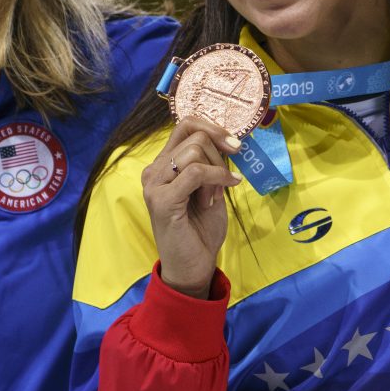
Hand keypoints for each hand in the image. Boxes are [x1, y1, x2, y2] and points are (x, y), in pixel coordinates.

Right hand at [141, 118, 241, 298]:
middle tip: (226, 181)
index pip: (185, 125)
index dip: (212, 127)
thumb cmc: (201, 229)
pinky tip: (224, 191)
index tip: (235, 144)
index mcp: (164, 164)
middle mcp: (154, 170)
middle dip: (220, 154)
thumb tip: (227, 141)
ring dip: (216, 170)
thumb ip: (213, 164)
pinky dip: (217, 177)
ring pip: (194, 151)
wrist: (193, 265)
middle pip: (194, 136)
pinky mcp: (161, 200)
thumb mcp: (212, 188)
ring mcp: (154, 184)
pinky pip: (195, 172)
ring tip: (216, 196)